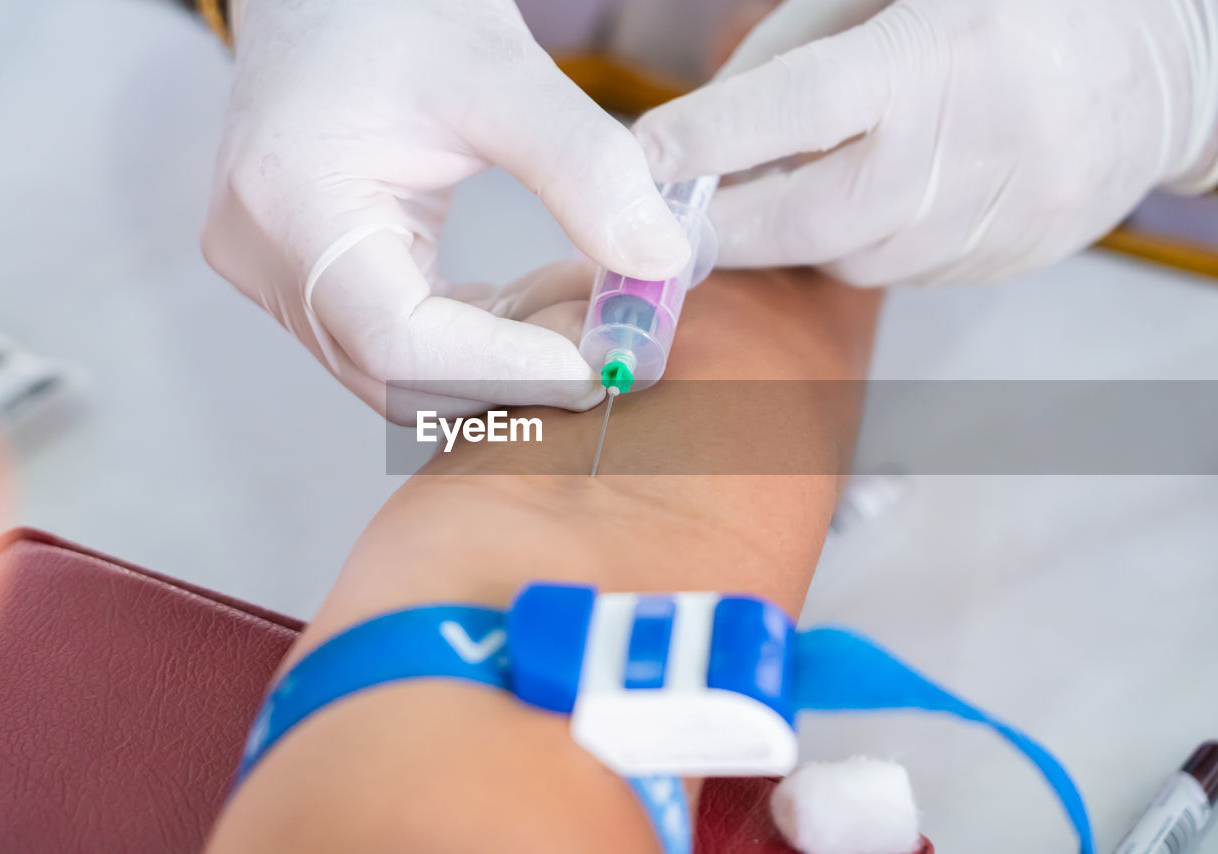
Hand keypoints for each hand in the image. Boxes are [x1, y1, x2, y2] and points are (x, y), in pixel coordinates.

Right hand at [203, 0, 691, 417]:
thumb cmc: (393, 6)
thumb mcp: (500, 74)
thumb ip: (585, 168)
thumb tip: (660, 263)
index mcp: (291, 209)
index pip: (398, 342)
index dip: (509, 368)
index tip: (602, 361)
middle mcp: (272, 263)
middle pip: (402, 376)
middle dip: (519, 371)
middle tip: (616, 341)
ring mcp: (290, 278)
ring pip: (413, 370)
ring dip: (514, 354)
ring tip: (596, 301)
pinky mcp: (328, 278)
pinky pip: (415, 338)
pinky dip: (493, 331)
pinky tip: (559, 291)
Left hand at [634, 0, 1217, 285]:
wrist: (1162, 62)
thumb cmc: (1013, 2)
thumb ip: (792, 51)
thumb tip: (702, 125)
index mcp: (940, 56)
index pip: (799, 107)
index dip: (710, 139)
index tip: (640, 159)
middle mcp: (967, 151)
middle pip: (805, 221)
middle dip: (723, 228)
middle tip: (666, 222)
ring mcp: (992, 221)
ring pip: (845, 259)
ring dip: (794, 236)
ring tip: (786, 188)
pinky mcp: (1004, 262)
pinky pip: (896, 272)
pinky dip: (859, 244)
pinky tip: (873, 199)